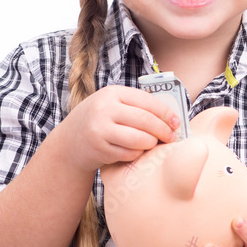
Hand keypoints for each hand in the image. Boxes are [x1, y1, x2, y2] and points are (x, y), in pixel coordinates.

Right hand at [54, 85, 179, 173]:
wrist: (70, 142)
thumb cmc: (99, 121)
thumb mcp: (112, 104)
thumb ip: (135, 105)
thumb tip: (170, 115)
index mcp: (112, 93)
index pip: (147, 101)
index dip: (165, 112)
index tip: (176, 122)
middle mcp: (104, 109)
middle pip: (145, 120)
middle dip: (163, 130)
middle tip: (171, 137)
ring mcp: (101, 129)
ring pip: (139, 139)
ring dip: (151, 143)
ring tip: (153, 144)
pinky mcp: (100, 149)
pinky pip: (130, 153)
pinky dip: (137, 153)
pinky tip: (135, 150)